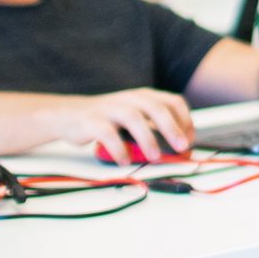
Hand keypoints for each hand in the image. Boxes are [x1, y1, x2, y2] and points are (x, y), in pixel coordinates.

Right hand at [62, 87, 194, 162]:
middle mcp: (129, 99)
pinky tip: (124, 161)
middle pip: (156, 108)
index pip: (173, 102)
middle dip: (172, 128)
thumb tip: (180, 150)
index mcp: (143, 97)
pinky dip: (118, 148)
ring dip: (147, 138)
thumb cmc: (108, 119)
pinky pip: (107, 133)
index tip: (190, 140)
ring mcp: (109, 108)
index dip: (185, 120)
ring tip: (155, 157)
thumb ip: (155, 128)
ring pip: (133, 117)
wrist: (68, 115)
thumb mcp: (134, 117)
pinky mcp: (91, 121)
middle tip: (182, 147)